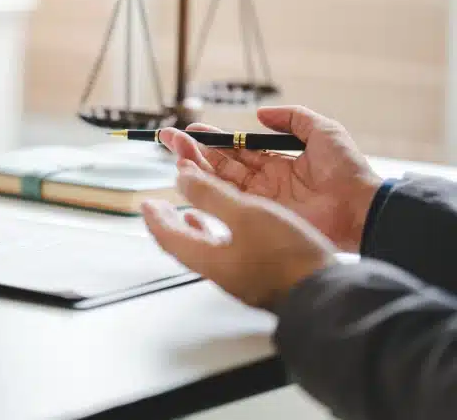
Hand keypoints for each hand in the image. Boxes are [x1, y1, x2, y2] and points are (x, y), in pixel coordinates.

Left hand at [142, 162, 338, 311]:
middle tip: (161, 208)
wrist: (326, 293)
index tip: (146, 203)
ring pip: (204, 250)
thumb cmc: (287, 257)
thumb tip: (182, 178)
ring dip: (194, 228)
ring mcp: (239, 279)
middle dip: (169, 222)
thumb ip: (210, 194)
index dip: (154, 217)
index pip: (166, 236)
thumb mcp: (244, 213)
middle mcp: (219, 272)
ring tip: (190, 214)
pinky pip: (226, 254)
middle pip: (181, 245)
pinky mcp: (259, 279)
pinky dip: (219, 236)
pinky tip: (233, 230)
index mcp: (207, 258)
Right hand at [159, 106, 381, 252]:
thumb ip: (291, 118)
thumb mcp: (323, 131)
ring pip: (220, 181)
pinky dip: (208, 188)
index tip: (192, 131)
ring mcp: (262, 201)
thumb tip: (260, 113)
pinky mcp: (261, 216)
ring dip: (195, 165)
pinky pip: (229, 200)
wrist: (362, 207)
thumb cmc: (349, 171)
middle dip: (194, 151)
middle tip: (169, 139)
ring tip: (174, 151)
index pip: (238, 150)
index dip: (214, 140)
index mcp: (279, 163)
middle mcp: (265, 183)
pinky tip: (190, 175)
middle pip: (222, 165)